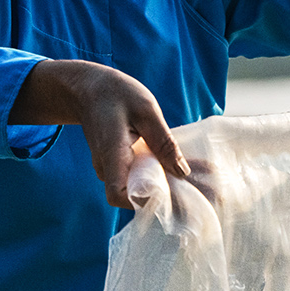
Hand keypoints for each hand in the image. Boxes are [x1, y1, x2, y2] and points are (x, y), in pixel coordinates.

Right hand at [10, 59, 189, 207]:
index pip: (118, 194)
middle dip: (165, 195)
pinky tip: (179, 164)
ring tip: (198, 177)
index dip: (141, 201)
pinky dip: (157, 172)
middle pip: (132, 195)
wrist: (89, 89)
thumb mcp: (146, 111)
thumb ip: (164, 142)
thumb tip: (182, 172)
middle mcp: (106, 167)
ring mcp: (109, 167)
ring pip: (136, 186)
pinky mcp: (117, 164)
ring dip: (164, 183)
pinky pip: (136, 174)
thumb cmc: (116, 95)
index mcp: (111, 154)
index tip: (169, 192)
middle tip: (200, 188)